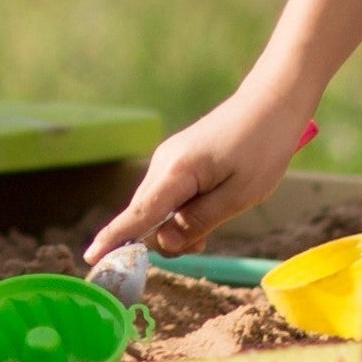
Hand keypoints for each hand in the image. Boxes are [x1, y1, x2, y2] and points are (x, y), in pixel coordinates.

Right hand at [85, 89, 312, 265]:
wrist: (271, 103)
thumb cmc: (262, 147)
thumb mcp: (240, 195)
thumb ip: (200, 221)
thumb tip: (162, 243)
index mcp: (177, 171)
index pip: (139, 213)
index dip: (115, 238)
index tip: (90, 257)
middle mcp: (164, 164)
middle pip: (147, 216)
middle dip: (167, 238)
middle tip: (205, 242)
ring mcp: (168, 160)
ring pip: (158, 208)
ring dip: (179, 225)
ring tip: (217, 217)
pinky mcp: (177, 160)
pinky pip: (169, 196)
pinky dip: (182, 211)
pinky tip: (210, 207)